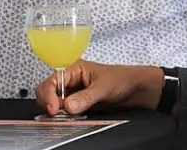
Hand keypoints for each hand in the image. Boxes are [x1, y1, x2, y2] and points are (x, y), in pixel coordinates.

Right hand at [36, 61, 162, 116]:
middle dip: (50, 102)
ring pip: (55, 102)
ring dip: (57, 110)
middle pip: (48, 91)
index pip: (52, 81)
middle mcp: (71, 80)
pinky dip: (65, 115)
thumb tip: (68, 106)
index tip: (53, 108)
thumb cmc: (122, 79)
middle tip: (57, 113)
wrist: (137, 90)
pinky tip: (71, 117)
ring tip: (66, 115)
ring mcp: (74, 92)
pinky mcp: (79, 103)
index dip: (49, 94)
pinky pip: (65, 110)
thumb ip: (85, 97)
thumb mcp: (103, 87)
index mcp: (73, 69)